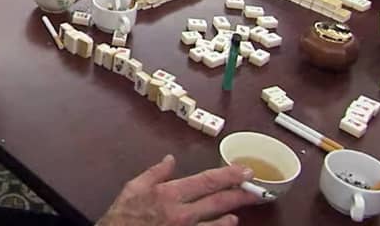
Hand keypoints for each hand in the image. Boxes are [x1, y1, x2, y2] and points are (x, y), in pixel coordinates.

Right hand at [98, 155, 257, 225]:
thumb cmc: (122, 216)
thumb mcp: (134, 187)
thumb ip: (155, 173)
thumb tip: (170, 159)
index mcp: (170, 194)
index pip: (207, 182)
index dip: (228, 176)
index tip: (245, 170)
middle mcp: (182, 214)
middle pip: (218, 203)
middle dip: (239, 195)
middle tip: (257, 191)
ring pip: (215, 224)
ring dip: (230, 216)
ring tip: (239, 211)